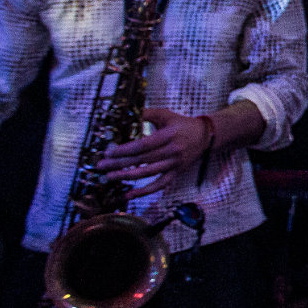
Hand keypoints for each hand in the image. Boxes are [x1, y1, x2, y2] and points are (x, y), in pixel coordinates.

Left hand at [92, 107, 213, 197]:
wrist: (205, 136)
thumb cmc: (181, 124)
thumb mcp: (165, 114)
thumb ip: (146, 114)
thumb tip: (125, 115)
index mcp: (169, 135)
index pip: (142, 145)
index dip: (124, 150)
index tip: (108, 152)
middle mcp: (172, 151)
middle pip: (142, 160)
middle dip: (119, 164)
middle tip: (101, 166)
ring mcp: (174, 164)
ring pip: (148, 173)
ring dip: (127, 176)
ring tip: (109, 177)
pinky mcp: (176, 173)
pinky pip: (159, 185)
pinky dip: (144, 191)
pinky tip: (129, 194)